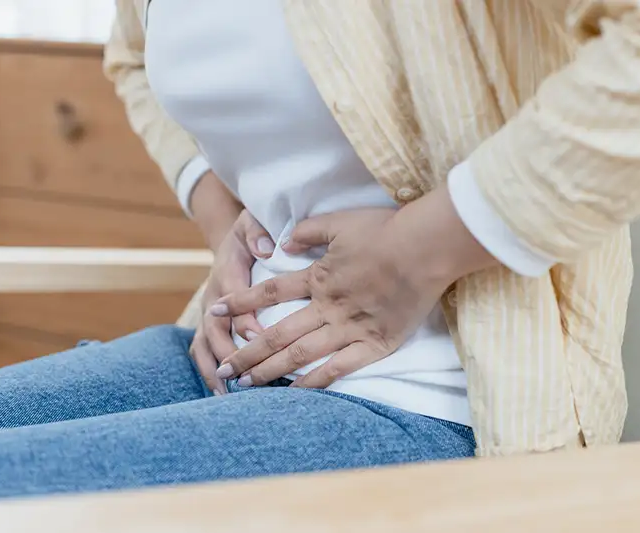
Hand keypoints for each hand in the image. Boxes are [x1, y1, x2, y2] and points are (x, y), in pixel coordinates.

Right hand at [191, 210, 274, 394]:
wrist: (233, 241)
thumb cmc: (252, 232)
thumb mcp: (254, 223)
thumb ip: (258, 231)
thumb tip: (266, 247)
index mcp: (226, 271)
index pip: (233, 298)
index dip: (244, 318)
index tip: (260, 336)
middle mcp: (213, 296)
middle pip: (213, 328)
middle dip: (228, 352)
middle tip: (243, 375)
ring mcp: (208, 314)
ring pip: (203, 345)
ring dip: (214, 370)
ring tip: (227, 395)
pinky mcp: (209, 326)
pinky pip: (203, 353)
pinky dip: (210, 374)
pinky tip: (224, 395)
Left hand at [211, 207, 452, 388]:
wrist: (425, 247)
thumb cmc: (385, 230)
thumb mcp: (339, 222)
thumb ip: (307, 231)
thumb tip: (283, 240)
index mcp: (317, 277)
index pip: (268, 293)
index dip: (239, 302)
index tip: (214, 312)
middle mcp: (327, 306)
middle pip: (277, 333)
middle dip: (246, 353)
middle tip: (223, 370)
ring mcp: (349, 327)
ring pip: (300, 354)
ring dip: (270, 371)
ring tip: (246, 386)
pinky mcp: (375, 343)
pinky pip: (338, 368)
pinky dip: (314, 382)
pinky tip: (295, 394)